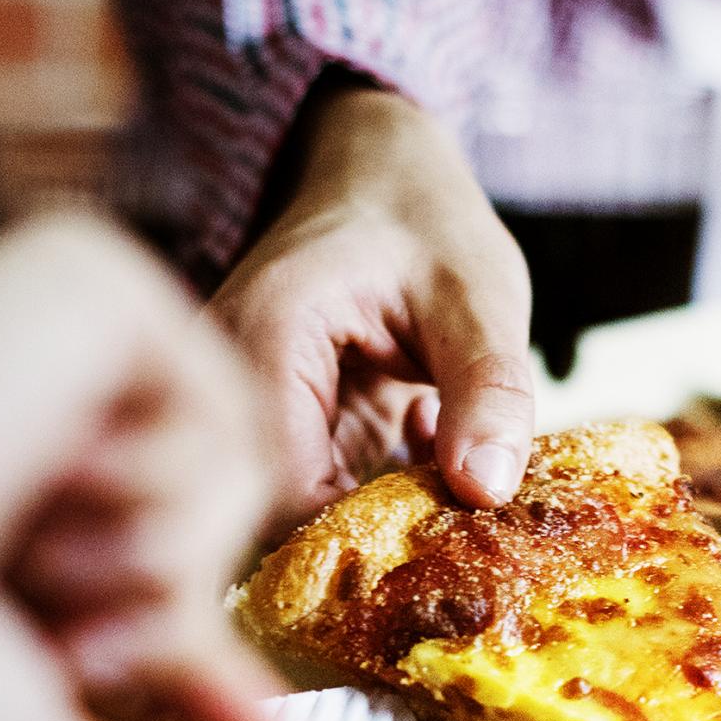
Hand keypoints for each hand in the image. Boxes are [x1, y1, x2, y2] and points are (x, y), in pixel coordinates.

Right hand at [0, 216, 280, 720]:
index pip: (139, 591)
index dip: (195, 671)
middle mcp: (16, 427)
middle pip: (200, 546)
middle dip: (153, 637)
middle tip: (60, 655)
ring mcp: (57, 356)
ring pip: (232, 496)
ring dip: (140, 571)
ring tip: (23, 558)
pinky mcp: (99, 291)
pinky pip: (232, 429)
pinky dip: (154, 499)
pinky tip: (42, 485)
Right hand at [212, 83, 535, 519]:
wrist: (381, 177)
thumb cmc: (423, 218)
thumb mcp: (478, 296)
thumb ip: (487, 389)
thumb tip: (486, 490)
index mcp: (262, 337)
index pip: (277, 487)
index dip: (352, 534)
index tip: (438, 544)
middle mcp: (233, 383)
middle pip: (273, 514)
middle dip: (371, 539)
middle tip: (458, 527)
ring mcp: (251, 413)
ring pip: (297, 515)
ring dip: (383, 519)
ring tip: (450, 479)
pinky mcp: (284, 436)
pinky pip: (321, 499)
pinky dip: (385, 497)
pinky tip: (430, 449)